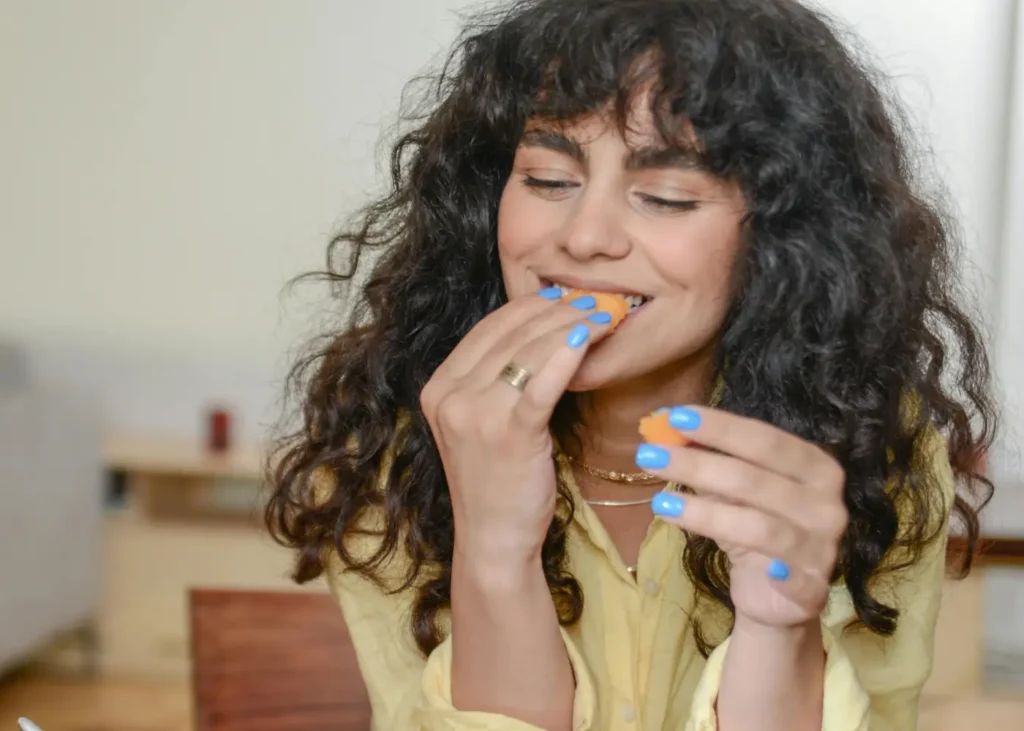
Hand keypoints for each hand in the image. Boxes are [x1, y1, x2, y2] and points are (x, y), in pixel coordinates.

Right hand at [420, 288, 610, 570]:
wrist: (493, 538)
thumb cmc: (496, 479)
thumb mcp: (480, 422)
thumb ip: (495, 380)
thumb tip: (543, 328)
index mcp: (438, 388)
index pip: (488, 329)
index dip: (531, 306)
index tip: (566, 296)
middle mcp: (449, 396)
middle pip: (511, 334)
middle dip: (559, 310)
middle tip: (596, 300)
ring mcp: (475, 415)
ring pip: (530, 352)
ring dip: (573, 326)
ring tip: (606, 316)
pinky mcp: (509, 434)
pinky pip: (542, 384)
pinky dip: (567, 357)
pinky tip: (589, 339)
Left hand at [636, 406, 847, 627]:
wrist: (777, 595)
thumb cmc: (754, 526)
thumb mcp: (731, 490)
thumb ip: (708, 459)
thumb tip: (664, 426)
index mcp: (816, 467)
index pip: (766, 440)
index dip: (721, 427)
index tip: (674, 417)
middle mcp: (828, 504)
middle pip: (755, 480)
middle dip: (698, 465)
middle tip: (650, 456)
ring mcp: (822, 547)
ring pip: (759, 526)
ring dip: (704, 513)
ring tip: (660, 503)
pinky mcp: (811, 588)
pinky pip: (782, 577)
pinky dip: (755, 566)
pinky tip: (721, 556)